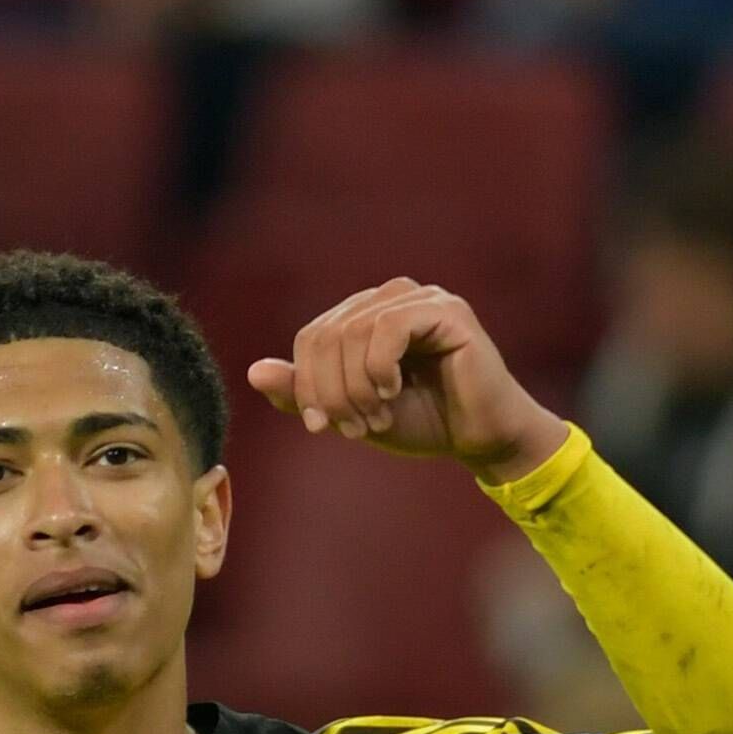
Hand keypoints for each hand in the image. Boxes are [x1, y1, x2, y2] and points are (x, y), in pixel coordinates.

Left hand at [247, 279, 571, 483]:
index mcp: (365, 315)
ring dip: (356, 387)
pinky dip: (379, 369)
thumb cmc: (420, 420)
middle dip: (330, 391)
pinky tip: (393, 393)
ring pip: (353, 332)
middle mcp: (390, 298)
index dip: (306, 384)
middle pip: (326, 334)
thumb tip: (253, 371)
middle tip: (351, 429)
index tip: (320, 427)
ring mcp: (420, 299)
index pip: (311, 337)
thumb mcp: (348, 411)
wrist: (479, 435)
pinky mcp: (446, 311)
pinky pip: (388, 328)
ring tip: (375, 419)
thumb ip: (303, 393)